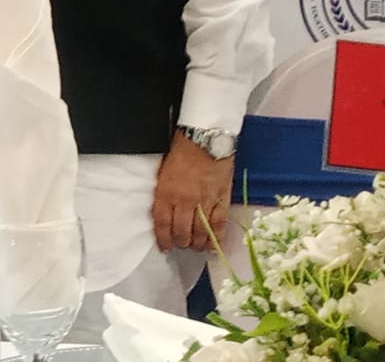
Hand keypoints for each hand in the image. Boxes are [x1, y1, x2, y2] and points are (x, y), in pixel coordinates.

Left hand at [151, 131, 233, 251]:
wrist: (205, 137)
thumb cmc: (181, 150)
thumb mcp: (164, 171)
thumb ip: (164, 193)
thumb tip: (164, 212)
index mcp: (166, 192)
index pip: (162, 223)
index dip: (163, 239)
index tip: (164, 246)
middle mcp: (185, 200)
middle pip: (181, 232)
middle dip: (180, 242)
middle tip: (181, 245)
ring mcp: (205, 201)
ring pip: (200, 232)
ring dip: (196, 243)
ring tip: (194, 246)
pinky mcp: (222, 199)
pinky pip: (219, 224)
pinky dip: (216, 238)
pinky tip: (212, 245)